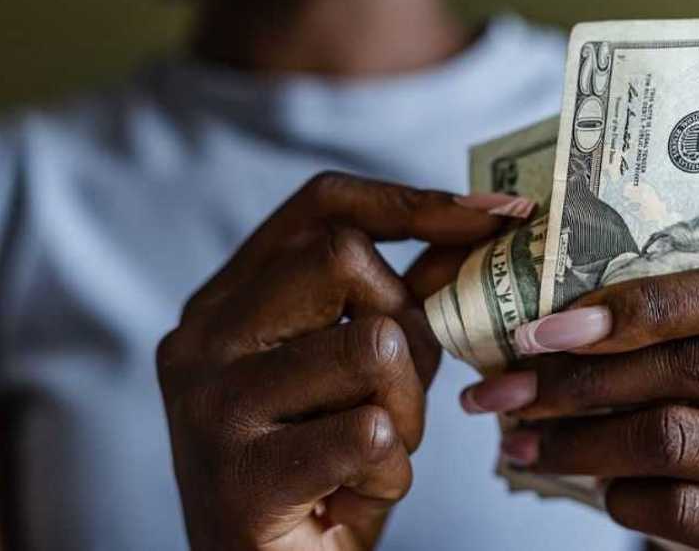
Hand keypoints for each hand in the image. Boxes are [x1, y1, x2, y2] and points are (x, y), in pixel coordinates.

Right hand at [157, 172, 505, 550]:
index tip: (498, 214)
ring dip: (407, 411)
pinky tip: (355, 497)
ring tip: (376, 454)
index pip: (319, 205)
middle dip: (410, 325)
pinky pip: (371, 434)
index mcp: (223, 302)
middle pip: (344, 258)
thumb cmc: (320, 473)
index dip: (414, 201)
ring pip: (370, 346)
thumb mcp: (358, 374)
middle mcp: (201, 339)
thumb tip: (479, 225)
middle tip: (400, 393)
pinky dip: (391, 473)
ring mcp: (212, 406)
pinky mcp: (241, 478)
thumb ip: (400, 303)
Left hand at [460, 260, 698, 549]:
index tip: (549, 326)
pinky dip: (622, 496)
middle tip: (507, 390)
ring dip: (581, 440)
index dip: (645, 301)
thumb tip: (549, 323)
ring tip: (524, 441)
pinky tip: (599, 486)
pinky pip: (685, 509)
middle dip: (586, 377)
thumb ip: (682, 328)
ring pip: (681, 439)